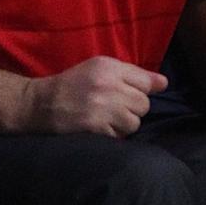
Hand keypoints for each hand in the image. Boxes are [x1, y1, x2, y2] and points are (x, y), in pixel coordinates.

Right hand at [23, 55, 167, 137]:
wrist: (41, 104)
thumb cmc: (74, 84)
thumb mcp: (100, 68)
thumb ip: (133, 74)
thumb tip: (164, 83)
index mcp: (110, 68)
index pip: (147, 82)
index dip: (142, 91)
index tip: (131, 95)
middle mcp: (108, 86)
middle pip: (143, 104)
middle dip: (133, 108)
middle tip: (116, 108)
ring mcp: (102, 109)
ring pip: (134, 123)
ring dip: (125, 124)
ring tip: (109, 119)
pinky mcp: (96, 129)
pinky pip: (120, 136)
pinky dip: (113, 135)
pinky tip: (101, 128)